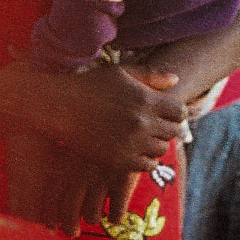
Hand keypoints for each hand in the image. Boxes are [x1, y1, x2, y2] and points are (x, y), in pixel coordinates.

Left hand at [10, 131, 140, 234]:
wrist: (129, 112)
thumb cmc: (97, 127)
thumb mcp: (76, 138)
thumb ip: (64, 160)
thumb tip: (54, 184)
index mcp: (66, 162)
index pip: (51, 197)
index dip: (49, 216)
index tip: (51, 227)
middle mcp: (81, 173)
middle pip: (69, 213)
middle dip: (69, 227)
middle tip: (72, 233)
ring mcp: (103, 178)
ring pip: (93, 215)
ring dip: (94, 218)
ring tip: (99, 214)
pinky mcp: (124, 180)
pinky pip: (117, 212)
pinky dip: (116, 217)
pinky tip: (116, 214)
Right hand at [13, 60, 185, 173]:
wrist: (60, 106)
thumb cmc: (90, 86)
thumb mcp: (120, 73)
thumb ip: (151, 76)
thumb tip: (176, 80)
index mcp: (146, 99)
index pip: (180, 112)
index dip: (174, 114)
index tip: (164, 115)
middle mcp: (143, 122)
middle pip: (174, 133)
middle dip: (166, 129)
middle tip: (152, 129)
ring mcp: (132, 142)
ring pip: (161, 150)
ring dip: (155, 145)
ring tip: (141, 140)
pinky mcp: (121, 160)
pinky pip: (148, 166)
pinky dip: (144, 160)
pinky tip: (134, 152)